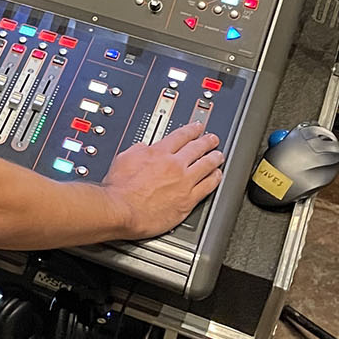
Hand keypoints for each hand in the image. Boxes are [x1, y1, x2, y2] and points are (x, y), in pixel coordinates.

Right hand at [100, 122, 224, 240]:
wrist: (121, 210)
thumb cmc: (118, 189)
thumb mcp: (123, 159)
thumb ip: (137, 150)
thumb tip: (143, 147)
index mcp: (158, 153)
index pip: (180, 136)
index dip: (191, 130)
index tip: (197, 128)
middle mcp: (174, 165)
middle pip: (197, 148)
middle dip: (207, 141)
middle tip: (213, 139)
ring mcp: (183, 182)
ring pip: (206, 165)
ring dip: (215, 158)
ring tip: (219, 155)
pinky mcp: (188, 200)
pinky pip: (208, 187)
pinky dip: (215, 179)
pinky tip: (217, 177)